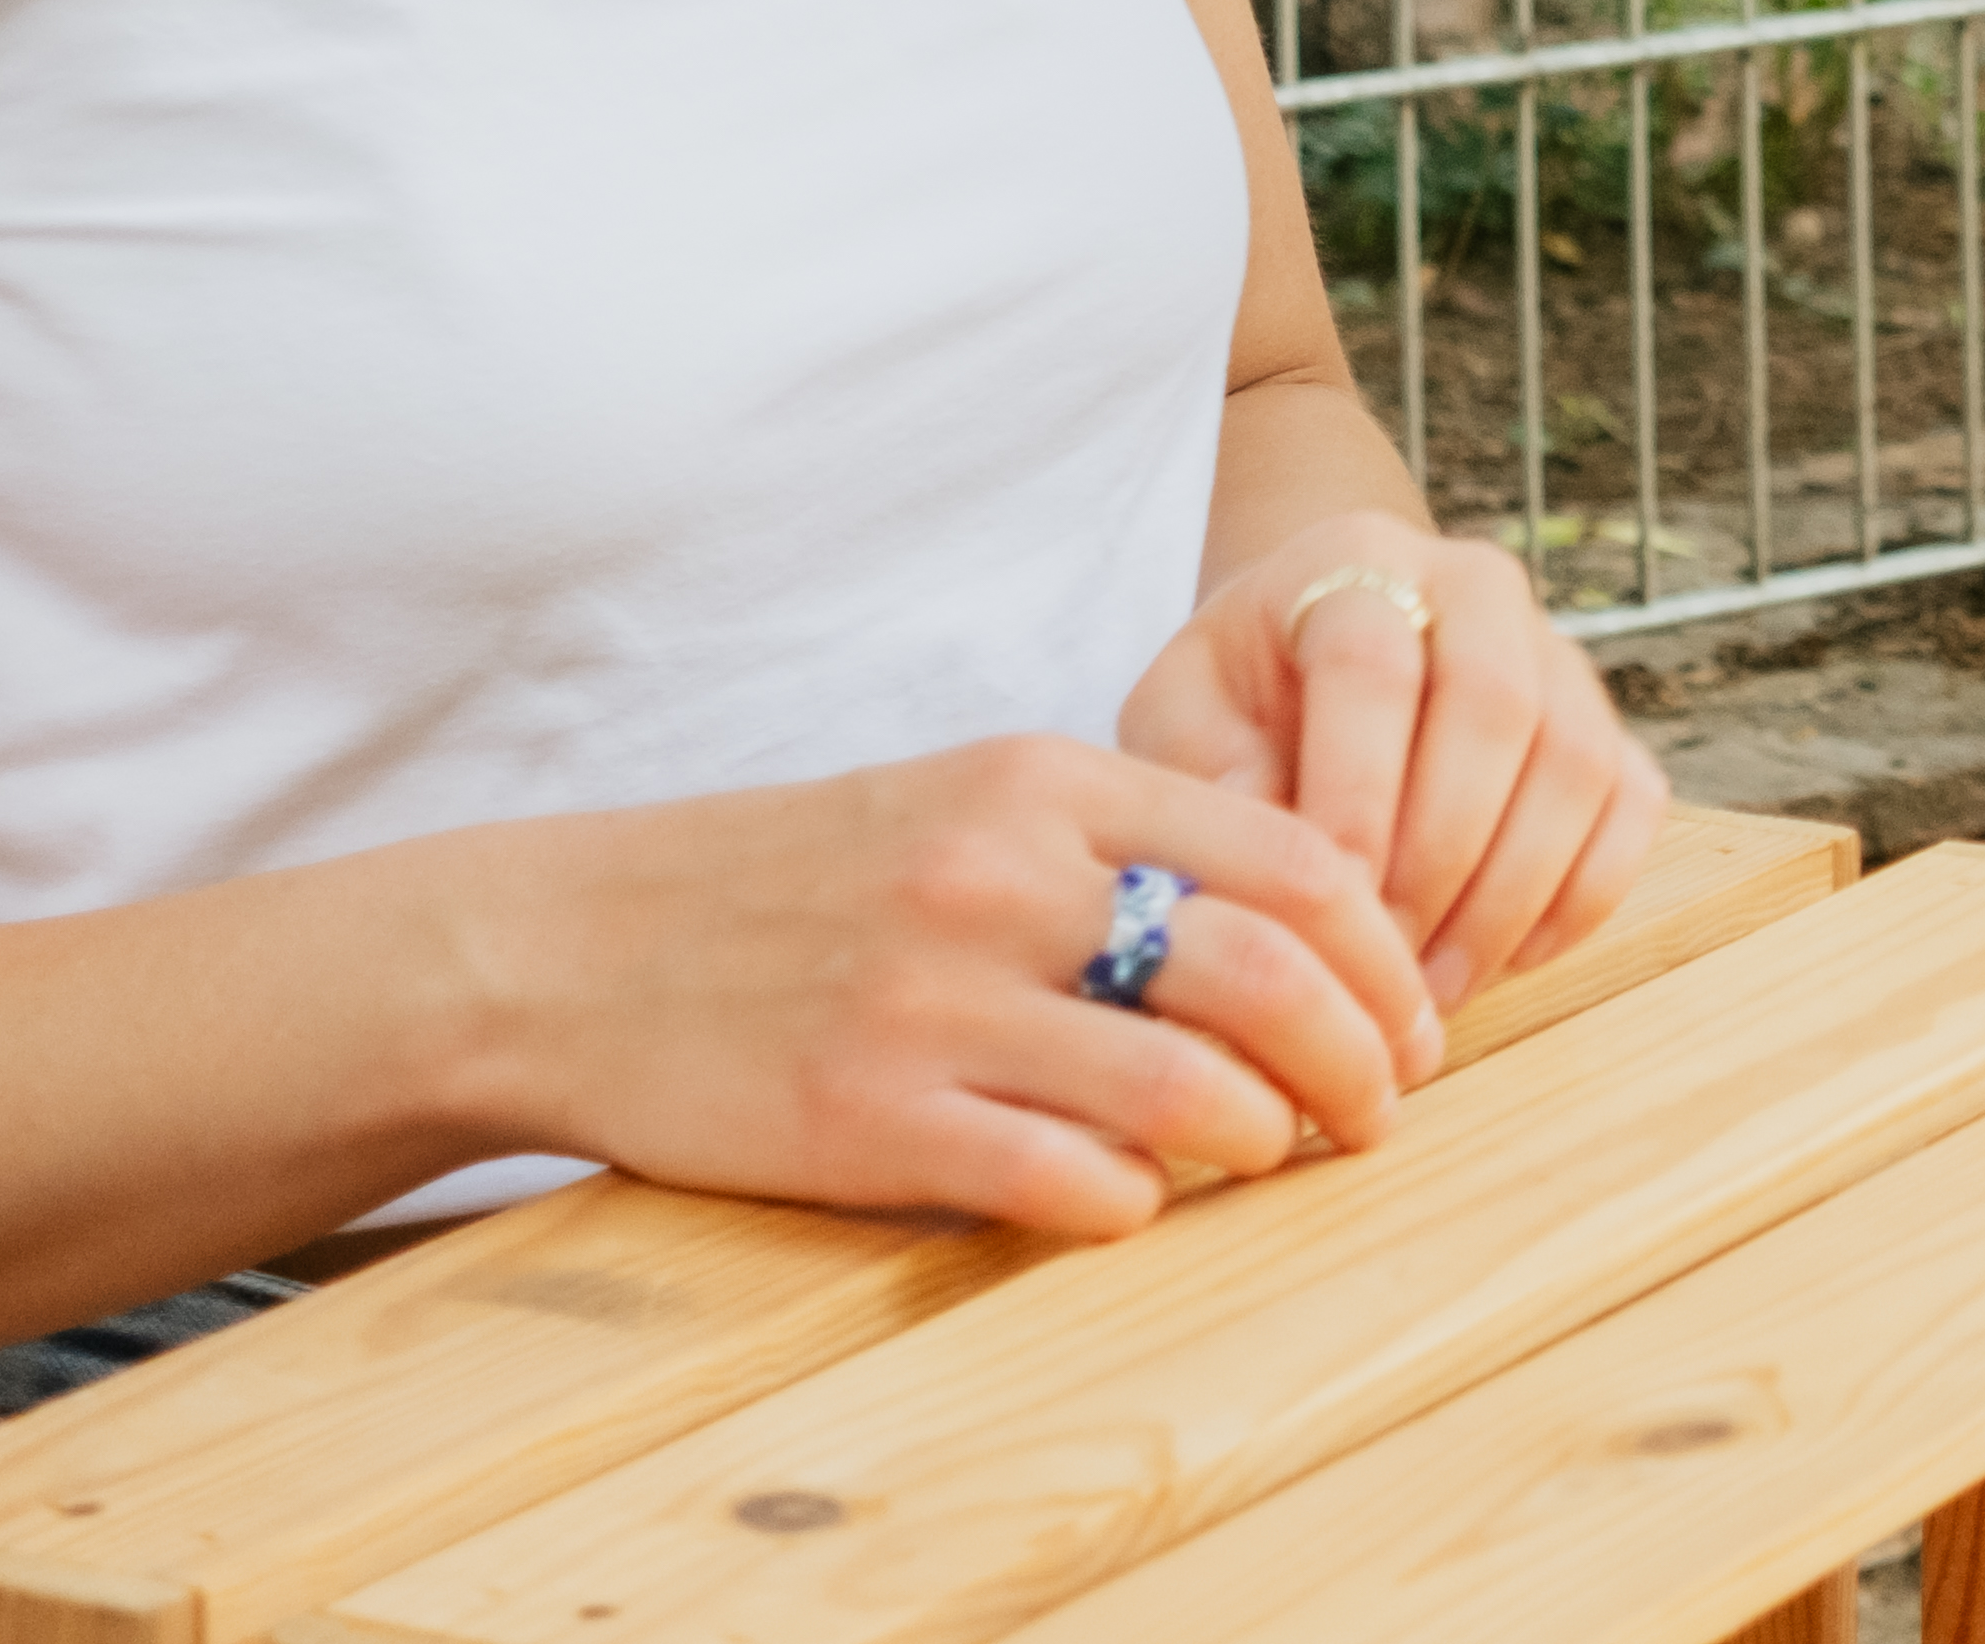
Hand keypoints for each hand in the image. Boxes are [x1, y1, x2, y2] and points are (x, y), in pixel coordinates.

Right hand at [453, 735, 1433, 1243]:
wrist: (572, 946)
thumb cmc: (799, 881)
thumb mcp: (967, 802)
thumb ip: (1122, 844)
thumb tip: (1305, 927)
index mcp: (1044, 782)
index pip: (1294, 859)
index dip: (1383, 952)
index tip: (1412, 1015)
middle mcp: (1002, 880)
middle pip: (1272, 977)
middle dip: (1364, 1060)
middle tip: (1384, 1111)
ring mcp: (936, 1003)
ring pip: (1191, 1090)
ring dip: (1266, 1139)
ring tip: (1274, 1154)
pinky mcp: (871, 1121)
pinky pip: (1069, 1181)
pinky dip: (1137, 1202)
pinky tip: (1137, 1198)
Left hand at [1122, 515, 1663, 1017]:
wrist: (1317, 653)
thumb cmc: (1240, 696)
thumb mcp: (1180, 712)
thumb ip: (1204, 771)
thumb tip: (1271, 862)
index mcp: (1361, 561)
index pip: (1376, 666)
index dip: (1358, 790)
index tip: (1330, 903)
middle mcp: (1479, 587)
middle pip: (1497, 708)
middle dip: (1441, 856)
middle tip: (1385, 966)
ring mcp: (1558, 655)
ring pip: (1576, 762)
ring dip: (1511, 892)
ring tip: (1435, 988)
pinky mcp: (1611, 724)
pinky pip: (1633, 806)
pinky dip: (1582, 895)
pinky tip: (1508, 960)